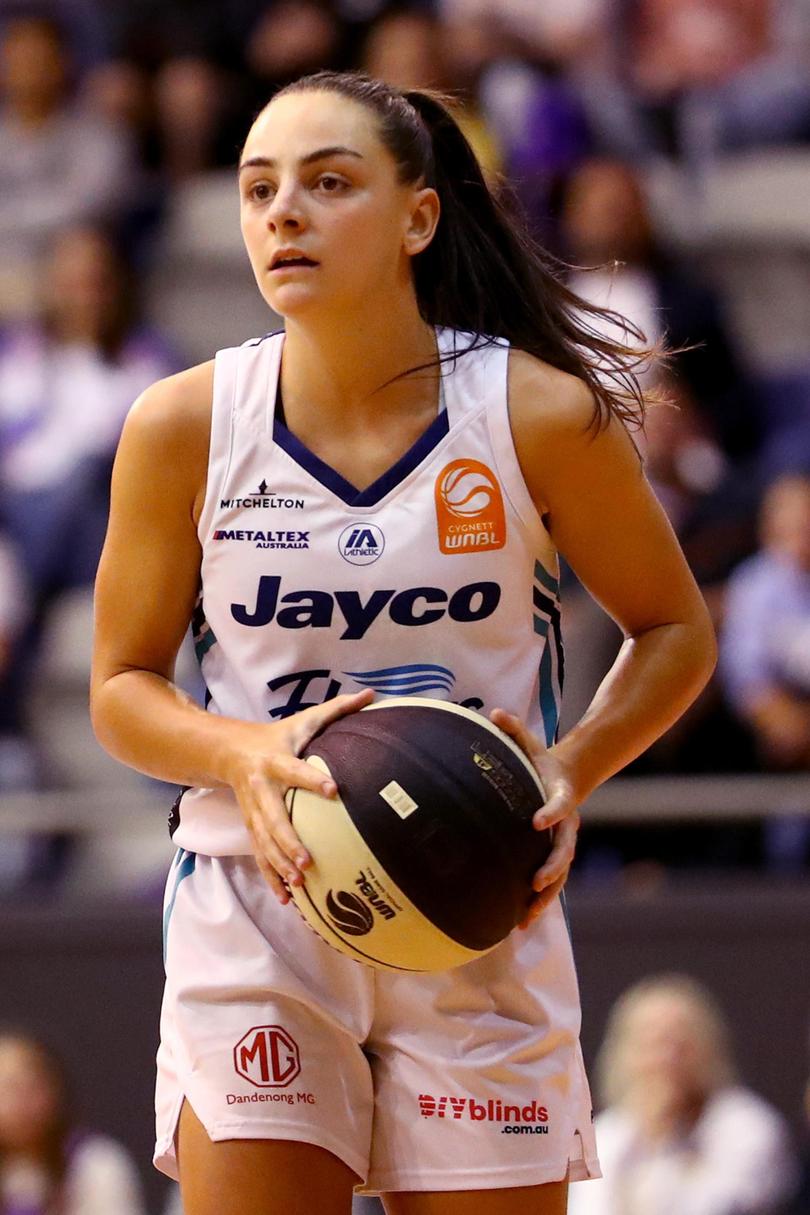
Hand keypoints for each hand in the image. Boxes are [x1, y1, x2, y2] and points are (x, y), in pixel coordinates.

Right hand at [226, 689, 373, 901]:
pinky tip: (286, 898)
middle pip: (273, 817)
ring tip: (298, 885)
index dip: (313, 779)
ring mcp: (254, 811)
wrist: (229, 751)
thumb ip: (338, 709)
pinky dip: (271, 876)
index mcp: (276, 760)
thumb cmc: (278, 736)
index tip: (334, 790)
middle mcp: (261, 788)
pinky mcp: (251, 826)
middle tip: (307, 862)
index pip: (295, 770)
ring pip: (263, 842)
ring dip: (278, 865)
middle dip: (288, 841)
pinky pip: (259, 854)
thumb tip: (372, 694)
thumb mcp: (304, 719)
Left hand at [489, 709, 580, 929]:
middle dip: (552, 867)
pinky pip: (549, 882)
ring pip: (558, 874)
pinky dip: (538, 902)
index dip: (553, 812)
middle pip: (564, 850)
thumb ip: (514, 729)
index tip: (538, 821)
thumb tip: (494, 712)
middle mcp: (566, 824)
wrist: (564, 777)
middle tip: (537, 881)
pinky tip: (519, 922)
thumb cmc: (540, 761)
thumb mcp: (530, 743)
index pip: (561, 804)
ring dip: (545, 895)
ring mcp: (561, 843)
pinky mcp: (552, 856)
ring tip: (527, 916)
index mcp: (561, 795)